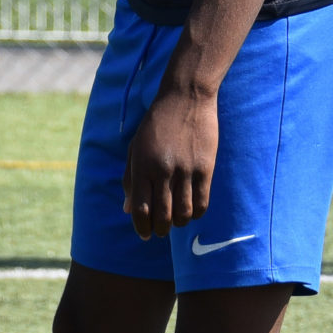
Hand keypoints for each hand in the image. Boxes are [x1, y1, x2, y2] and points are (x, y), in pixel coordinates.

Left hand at [124, 81, 217, 238]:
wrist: (185, 97)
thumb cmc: (156, 123)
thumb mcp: (135, 148)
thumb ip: (130, 179)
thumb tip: (127, 210)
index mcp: (142, 165)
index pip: (141, 209)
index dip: (142, 227)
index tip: (144, 235)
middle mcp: (163, 170)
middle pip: (163, 215)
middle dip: (160, 230)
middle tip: (161, 231)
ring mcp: (186, 170)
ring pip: (184, 213)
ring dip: (179, 224)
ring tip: (177, 222)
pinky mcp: (205, 167)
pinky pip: (202, 202)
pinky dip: (196, 213)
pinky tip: (192, 212)